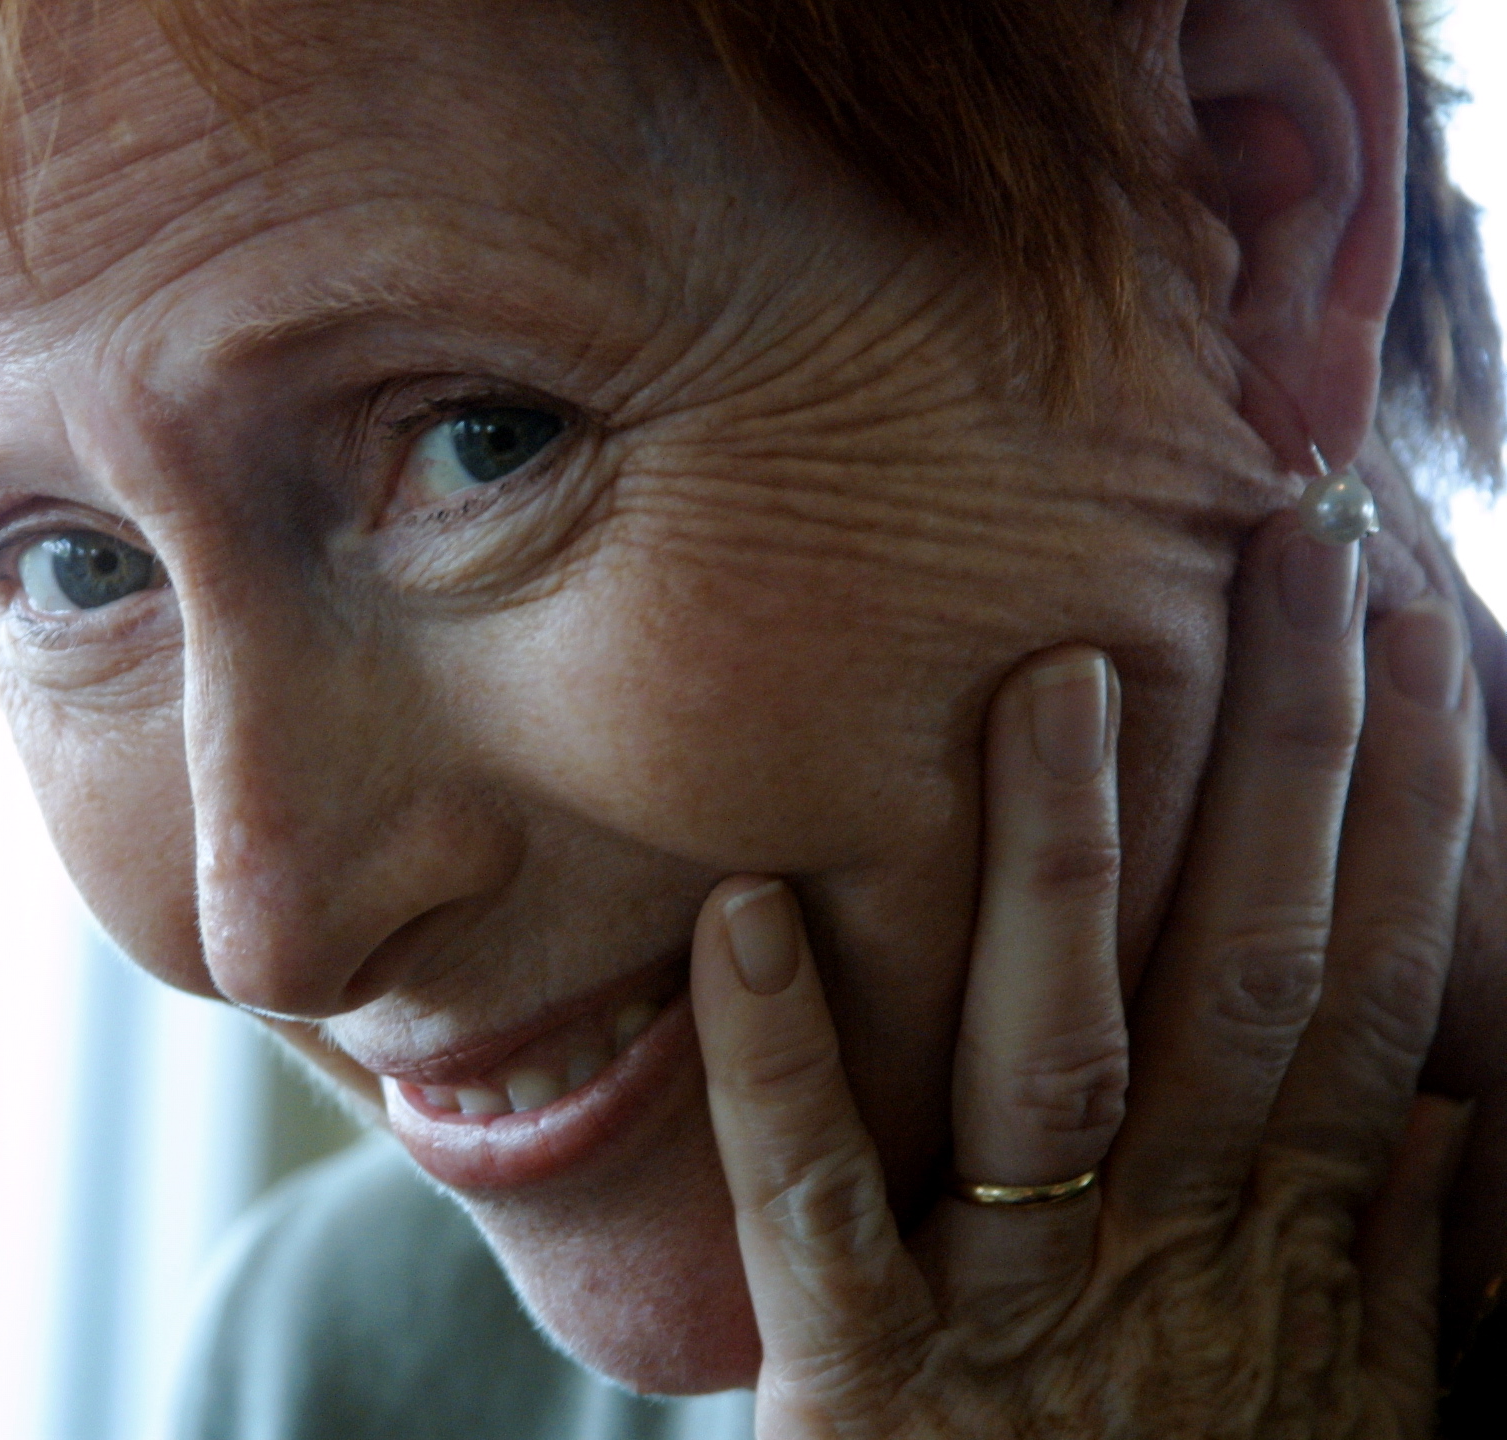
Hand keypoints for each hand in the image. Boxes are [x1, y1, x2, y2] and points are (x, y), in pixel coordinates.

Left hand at [691, 514, 1483, 1436]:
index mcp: (1299, 1258)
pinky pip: (813, 1205)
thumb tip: (1465, 1104)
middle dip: (1283, 762)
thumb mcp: (1341, 1401)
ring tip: (1054, 674)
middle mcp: (1177, 1261)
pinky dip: (777, 1060)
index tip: (1415, 630)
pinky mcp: (858, 1395)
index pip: (1372, 987)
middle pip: (1248, 973)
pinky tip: (743, 913)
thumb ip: (1397, 1259)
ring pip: (1058, 1055)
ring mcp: (1018, 1322)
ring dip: (1061, 864)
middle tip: (1286, 550)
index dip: (1410, 810)